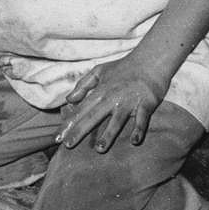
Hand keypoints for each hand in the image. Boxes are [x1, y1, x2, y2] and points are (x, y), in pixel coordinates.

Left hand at [56, 55, 170, 152]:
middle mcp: (111, 98)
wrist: (150, 60)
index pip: (80, 110)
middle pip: (93, 117)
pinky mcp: (146, 104)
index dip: (68, 124)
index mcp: (100, 91)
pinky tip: (134, 141)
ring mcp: (128, 102)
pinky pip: (142, 119)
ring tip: (99, 149)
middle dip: (79, 131)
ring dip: (108, 135)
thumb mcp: (99, 71)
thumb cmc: (123, 67)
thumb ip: (83, 85)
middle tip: (68, 145)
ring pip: (116, 121)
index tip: (57, 138)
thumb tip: (68, 99)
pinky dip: (139, 129)